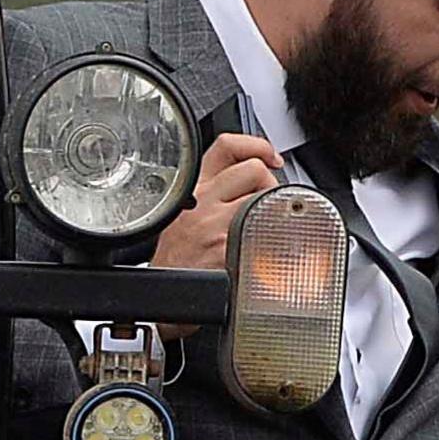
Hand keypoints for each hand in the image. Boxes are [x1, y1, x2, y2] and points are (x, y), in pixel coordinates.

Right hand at [145, 133, 289, 334]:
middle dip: (270, 183)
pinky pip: (264, 230)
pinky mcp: (227, 247)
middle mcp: (203, 201)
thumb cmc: (175, 261)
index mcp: (193, 189)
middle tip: (267, 202)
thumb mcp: (183, 215)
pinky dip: (272, 238)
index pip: (226, 146)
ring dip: (272, 209)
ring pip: (263, 196)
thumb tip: (251, 183)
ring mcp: (216, 224)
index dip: (256, 145)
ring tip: (264, 226)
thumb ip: (213, 194)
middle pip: (253, 168)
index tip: (271, 156)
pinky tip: (262, 248)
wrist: (166, 295)